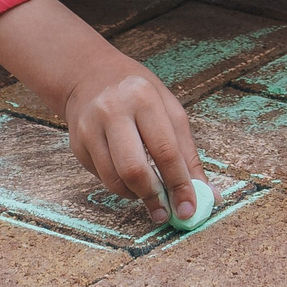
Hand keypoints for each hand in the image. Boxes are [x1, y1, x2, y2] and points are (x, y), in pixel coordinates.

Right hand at [60, 49, 207, 224]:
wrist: (89, 74)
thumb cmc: (138, 94)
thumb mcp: (169, 110)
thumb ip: (187, 153)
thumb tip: (208, 195)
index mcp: (143, 98)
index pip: (165, 150)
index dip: (180, 185)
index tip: (189, 209)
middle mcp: (113, 111)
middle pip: (134, 169)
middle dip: (154, 197)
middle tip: (166, 212)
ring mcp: (90, 128)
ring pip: (115, 179)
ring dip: (137, 195)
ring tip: (149, 194)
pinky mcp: (78, 143)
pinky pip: (102, 177)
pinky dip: (121, 186)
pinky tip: (130, 179)